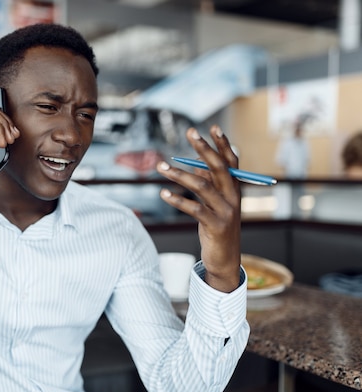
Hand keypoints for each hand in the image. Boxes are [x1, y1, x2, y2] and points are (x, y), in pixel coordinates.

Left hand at [156, 125, 240, 292]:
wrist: (225, 259)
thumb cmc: (216, 228)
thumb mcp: (215, 204)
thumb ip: (209, 184)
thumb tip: (195, 164)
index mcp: (234, 189)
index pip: (231, 161)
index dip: (223, 144)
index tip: (212, 127)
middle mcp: (233, 197)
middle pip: (219, 167)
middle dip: (204, 148)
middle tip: (190, 132)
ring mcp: (226, 211)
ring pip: (202, 186)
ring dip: (179, 174)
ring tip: (160, 166)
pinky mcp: (215, 225)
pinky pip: (194, 208)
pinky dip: (177, 200)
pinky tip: (163, 194)